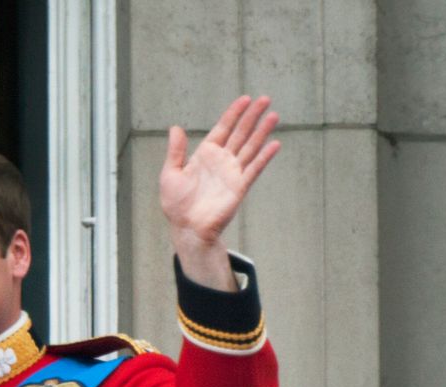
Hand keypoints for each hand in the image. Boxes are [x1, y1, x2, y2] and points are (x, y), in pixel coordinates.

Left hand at [160, 94, 280, 288]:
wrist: (187, 228)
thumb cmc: (176, 204)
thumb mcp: (171, 173)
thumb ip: (176, 151)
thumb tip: (175, 128)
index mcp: (205, 154)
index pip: (223, 128)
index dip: (233, 113)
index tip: (245, 99)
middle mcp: (221, 160)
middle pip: (240, 133)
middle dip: (252, 116)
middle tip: (265, 99)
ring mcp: (232, 173)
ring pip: (250, 147)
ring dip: (262, 132)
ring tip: (274, 116)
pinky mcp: (239, 187)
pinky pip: (254, 169)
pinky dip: (264, 157)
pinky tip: (274, 144)